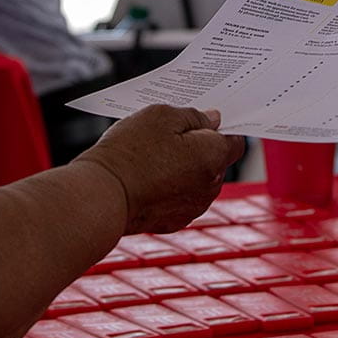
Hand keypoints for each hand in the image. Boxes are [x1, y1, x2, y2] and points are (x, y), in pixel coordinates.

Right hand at [73, 105, 244, 233]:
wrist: (102, 196)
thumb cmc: (129, 153)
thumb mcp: (161, 116)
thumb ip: (194, 116)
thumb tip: (212, 120)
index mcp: (213, 157)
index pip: (235, 141)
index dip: (221, 129)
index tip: (203, 122)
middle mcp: (210, 186)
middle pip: (216, 161)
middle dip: (199, 148)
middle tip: (168, 137)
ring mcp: (192, 208)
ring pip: (198, 181)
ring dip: (184, 170)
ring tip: (152, 159)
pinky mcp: (174, 222)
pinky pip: (181, 199)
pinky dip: (170, 189)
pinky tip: (148, 178)